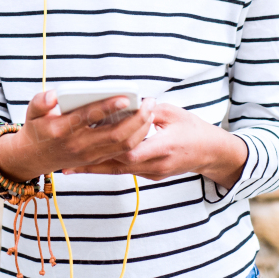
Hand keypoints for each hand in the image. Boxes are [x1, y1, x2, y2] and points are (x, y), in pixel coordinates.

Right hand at [0, 90, 156, 182]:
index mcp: (62, 130)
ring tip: (149, 110)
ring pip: (124, 145)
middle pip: (115, 135)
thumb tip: (53, 95)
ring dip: (141, 129)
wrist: (33, 158)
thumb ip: (41, 102)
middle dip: (136, 119)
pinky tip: (144, 123)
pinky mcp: (97, 159)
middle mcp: (79, 145)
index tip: (124, 97)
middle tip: (148, 102)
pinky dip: (137, 137)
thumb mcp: (31, 112)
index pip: (88, 117)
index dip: (107, 107)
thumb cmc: (37, 128)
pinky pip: (123, 151)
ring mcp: (90, 155)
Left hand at [63, 101, 248, 186]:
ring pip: (120, 171)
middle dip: (91, 165)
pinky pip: (127, 170)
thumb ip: (147, 110)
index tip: (84, 144)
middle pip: (118, 166)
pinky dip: (109, 166)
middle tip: (66, 163)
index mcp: (163, 147)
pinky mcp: (151, 175)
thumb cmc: (194, 129)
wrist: (212, 153)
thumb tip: (124, 102)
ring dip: (96, 169)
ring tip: (71, 167)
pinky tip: (92, 164)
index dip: (106, 149)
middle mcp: (156, 164)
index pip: (130, 151)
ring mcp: (153, 172)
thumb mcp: (172, 113)